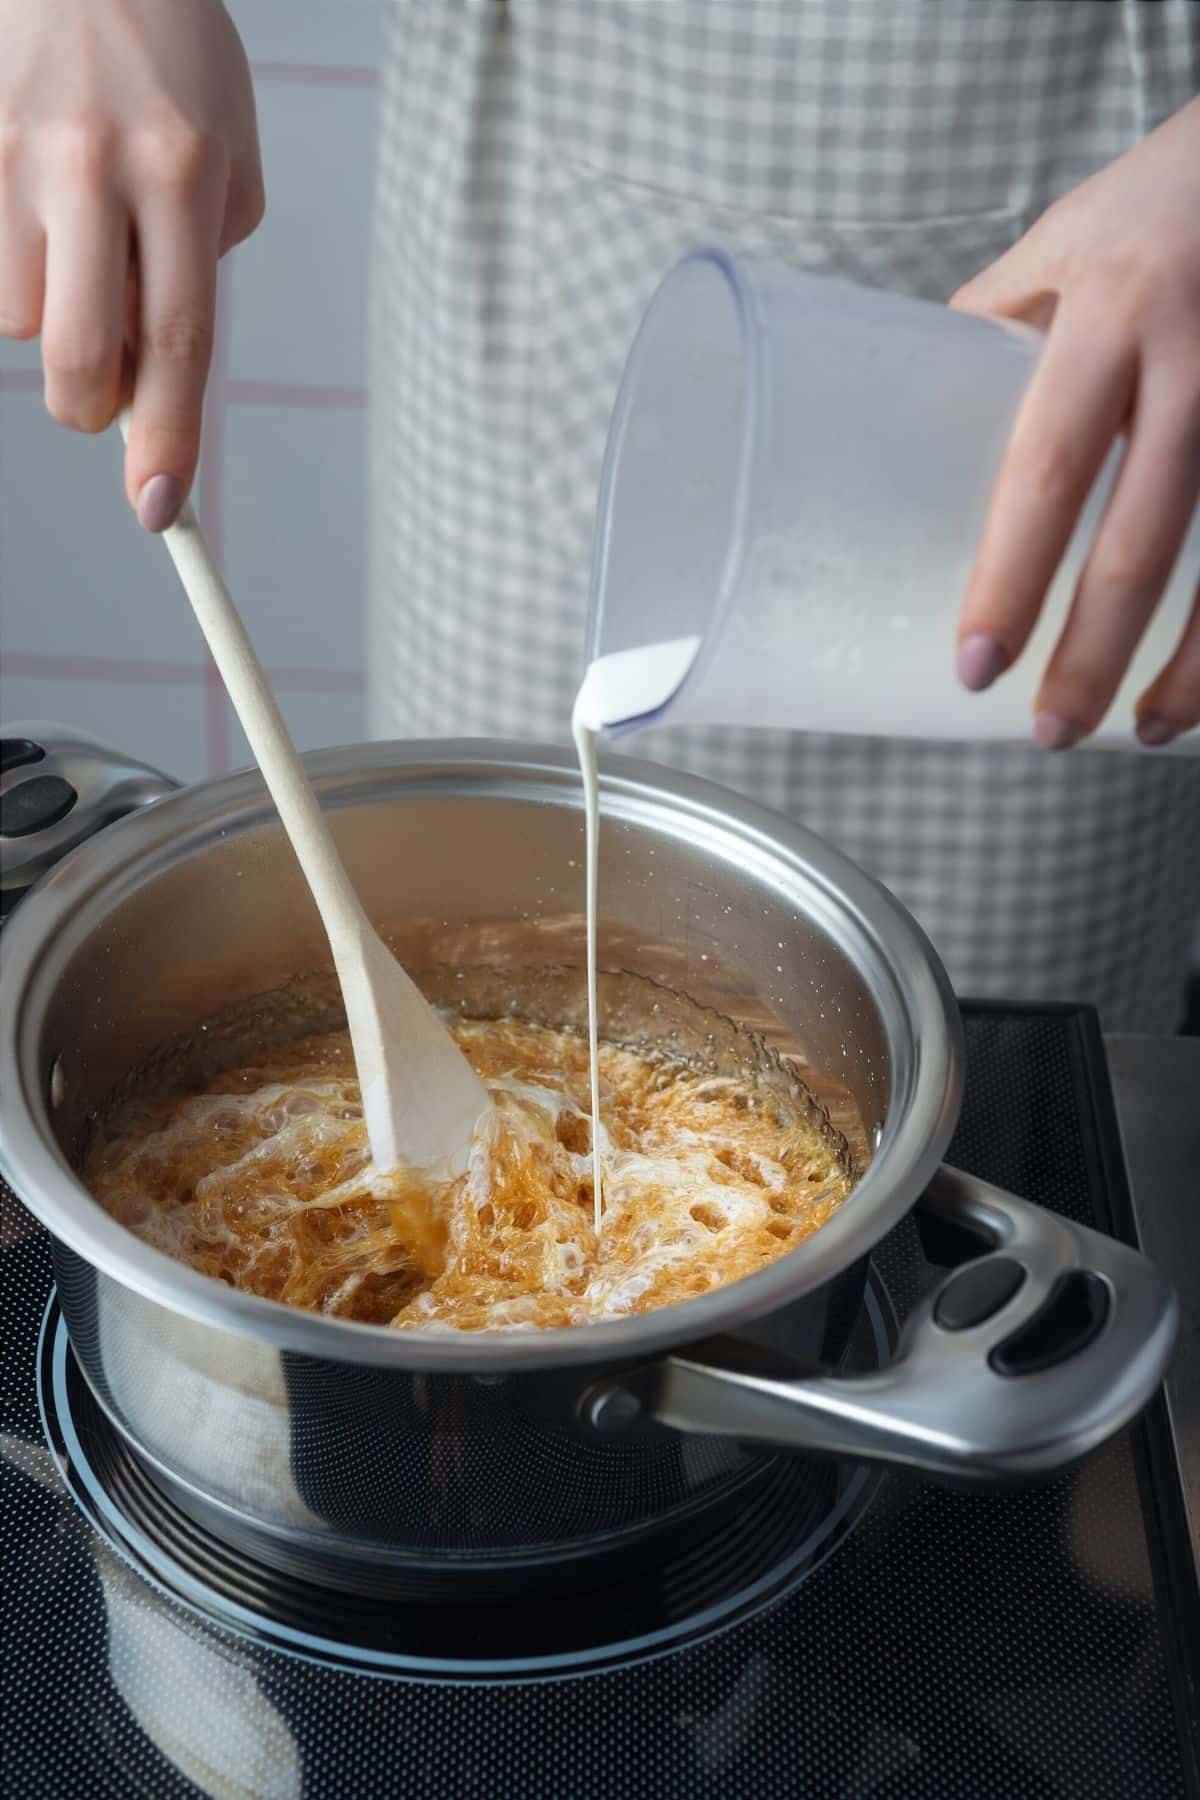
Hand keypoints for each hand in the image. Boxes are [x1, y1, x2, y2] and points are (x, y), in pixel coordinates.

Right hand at [0, 0, 262, 530]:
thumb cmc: (168, 56)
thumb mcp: (230, 149)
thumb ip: (204, 258)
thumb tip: (155, 364)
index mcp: (182, 172)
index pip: (179, 342)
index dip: (168, 441)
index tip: (158, 510)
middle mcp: (94, 166)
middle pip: (80, 360)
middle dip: (92, 409)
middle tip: (106, 390)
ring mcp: (13, 156)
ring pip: (19, 321)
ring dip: (51, 312)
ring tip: (75, 230)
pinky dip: (13, 266)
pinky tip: (37, 203)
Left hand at [951, 98, 1199, 748]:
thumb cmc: (1164, 194)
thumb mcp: (1063, 240)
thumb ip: (997, 323)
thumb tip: (915, 413)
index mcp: (1110, 312)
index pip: (1048, 466)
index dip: (1012, 575)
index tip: (976, 665)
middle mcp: (1197, 356)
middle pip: (1143, 537)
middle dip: (1093, 651)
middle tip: (1047, 733)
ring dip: (1191, 665)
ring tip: (1140, 731)